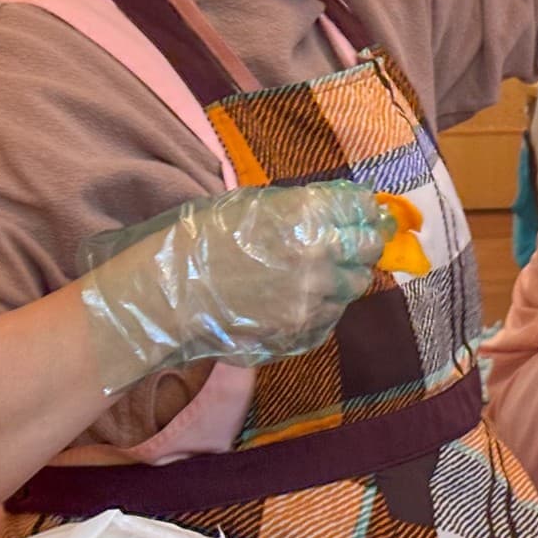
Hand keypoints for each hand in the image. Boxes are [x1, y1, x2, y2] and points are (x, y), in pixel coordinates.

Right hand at [76, 182, 387, 393]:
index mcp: (308, 216)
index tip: (367, 213)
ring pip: (353, 287)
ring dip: (341, 277)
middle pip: (369, 250)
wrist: (168, 296)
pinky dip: (323, 307)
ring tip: (313, 273)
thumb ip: (305, 207)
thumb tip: (345, 206)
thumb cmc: (202, 241)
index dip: (365, 211)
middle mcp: (321, 257)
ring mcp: (315, 300)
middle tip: (351, 242)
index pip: (362, 210)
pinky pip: (331, 317)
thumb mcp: (254, 204)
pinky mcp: (305, 333)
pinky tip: (295, 299)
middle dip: (362, 243)